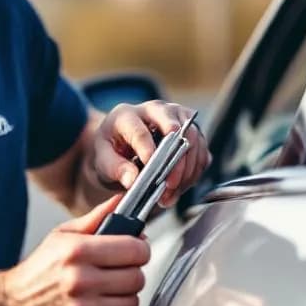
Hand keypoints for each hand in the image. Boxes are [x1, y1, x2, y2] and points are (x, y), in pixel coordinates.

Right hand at [2, 195, 149, 305]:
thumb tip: (120, 202)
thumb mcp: (61, 237)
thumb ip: (95, 219)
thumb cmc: (38, 271)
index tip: (135, 253)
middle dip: (131, 275)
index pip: (134, 250)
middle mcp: (80, 280)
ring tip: (106, 294)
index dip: (140, 250)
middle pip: (137, 278)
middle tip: (118, 274)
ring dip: (124, 299)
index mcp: (77, 251)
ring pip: (131, 303)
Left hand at [90, 100, 210, 207]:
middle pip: (176, 127)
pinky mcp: (191, 132)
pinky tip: (178, 188)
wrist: (120, 147)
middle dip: (175, 160)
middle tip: (168, 185)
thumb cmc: (111, 150)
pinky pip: (201, 152)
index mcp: (128, 115)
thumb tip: (132, 180)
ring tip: (170, 194)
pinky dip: (194, 173)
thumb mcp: (103, 159)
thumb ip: (116, 168)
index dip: (147, 151)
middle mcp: (155, 111)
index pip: (141, 132)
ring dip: (187, 171)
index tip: (151, 171)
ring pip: (194, 140)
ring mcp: (177, 119)